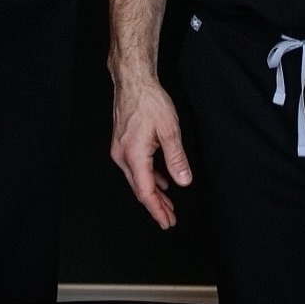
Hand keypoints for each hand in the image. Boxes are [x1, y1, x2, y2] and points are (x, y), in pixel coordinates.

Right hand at [110, 73, 192, 229]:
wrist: (133, 82)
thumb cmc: (149, 101)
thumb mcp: (169, 130)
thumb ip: (176, 158)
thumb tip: (184, 181)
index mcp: (134, 155)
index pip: (145, 192)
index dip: (157, 210)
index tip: (167, 221)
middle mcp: (123, 156)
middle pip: (140, 189)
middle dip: (156, 205)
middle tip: (169, 219)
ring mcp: (120, 150)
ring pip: (137, 179)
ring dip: (153, 193)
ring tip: (167, 204)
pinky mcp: (122, 144)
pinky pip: (135, 168)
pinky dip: (149, 178)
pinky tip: (160, 181)